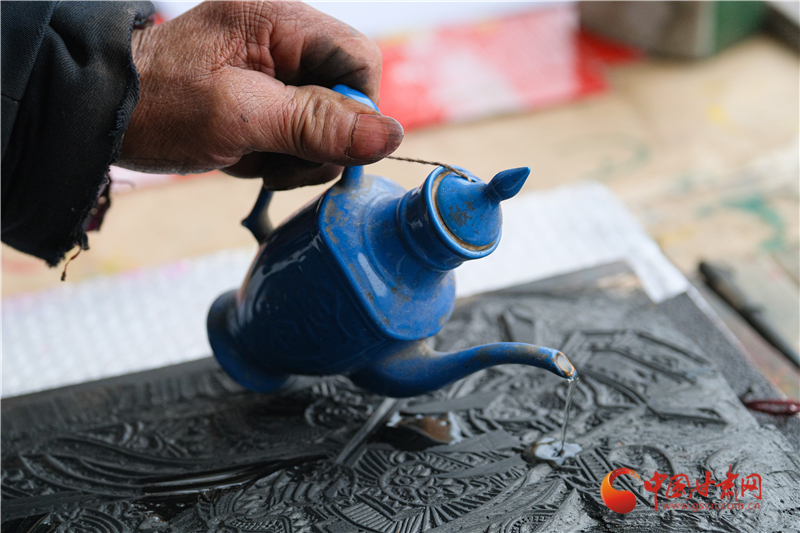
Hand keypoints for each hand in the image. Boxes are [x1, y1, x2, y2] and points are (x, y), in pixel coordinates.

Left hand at [118, 1, 402, 188]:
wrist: (99, 113)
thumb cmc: (159, 105)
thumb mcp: (240, 118)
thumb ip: (318, 125)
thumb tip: (391, 134)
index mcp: (280, 22)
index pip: (360, 61)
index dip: (353, 110)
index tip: (317, 145)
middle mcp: (284, 39)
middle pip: (346, 95)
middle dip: (318, 141)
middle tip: (274, 158)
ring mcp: (273, 69)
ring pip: (326, 122)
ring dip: (296, 154)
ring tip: (249, 155)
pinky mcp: (263, 96)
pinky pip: (298, 132)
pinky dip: (277, 155)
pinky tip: (244, 154)